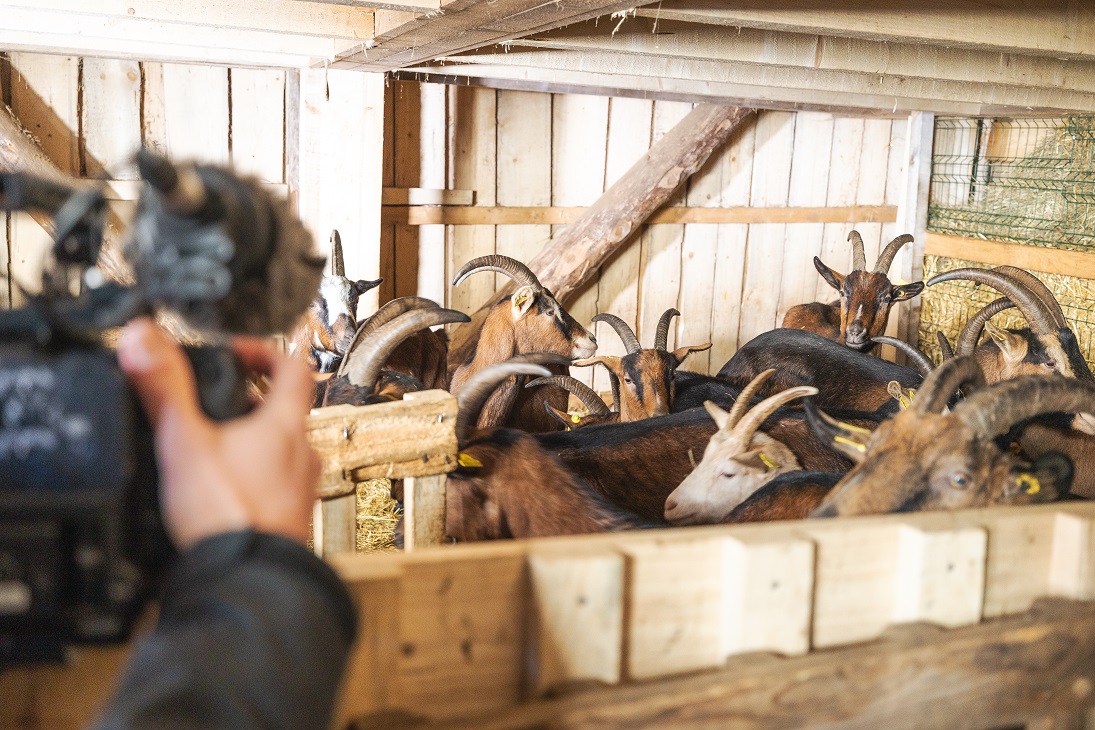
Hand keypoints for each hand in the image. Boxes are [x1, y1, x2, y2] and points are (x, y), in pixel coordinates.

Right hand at [117, 318, 319, 548]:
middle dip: (249, 402)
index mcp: (286, 427)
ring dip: (252, 442)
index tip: (236, 353)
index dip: (265, 352)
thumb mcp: (184, 442)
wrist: (247, 581)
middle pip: (286, 411)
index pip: (293, 367)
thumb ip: (165, 388)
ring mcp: (301, 489)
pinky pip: (277, 485)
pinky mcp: (291, 520)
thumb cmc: (227, 515)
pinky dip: (254, 478)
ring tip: (212, 448)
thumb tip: (145, 339)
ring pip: (282, 450)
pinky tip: (223, 493)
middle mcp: (303, 455)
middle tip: (215, 403)